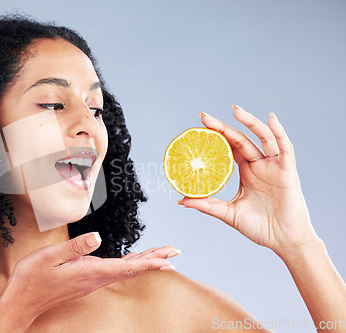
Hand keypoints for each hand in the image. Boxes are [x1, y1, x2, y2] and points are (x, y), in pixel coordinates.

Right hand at [4, 232, 175, 315]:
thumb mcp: (49, 257)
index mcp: (88, 271)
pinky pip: (113, 271)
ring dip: (144, 261)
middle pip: (131, 269)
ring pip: (124, 270)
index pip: (126, 267)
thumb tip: (97, 236)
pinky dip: (128, 264)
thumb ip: (75, 247)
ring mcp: (90, 281)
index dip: (149, 262)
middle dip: (154, 260)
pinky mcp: (85, 280)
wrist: (22, 301)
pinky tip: (132, 259)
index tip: (168, 259)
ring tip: (160, 254)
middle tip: (174, 252)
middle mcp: (94, 278)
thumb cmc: (32, 278)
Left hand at [179, 105, 317, 255]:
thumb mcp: (228, 213)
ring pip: (262, 137)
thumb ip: (207, 205)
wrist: (284, 241)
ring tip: (234, 110)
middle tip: (203, 117)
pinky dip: (278, 132)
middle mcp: (259, 165)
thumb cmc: (260, 227)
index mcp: (246, 172)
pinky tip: (270, 118)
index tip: (198, 127)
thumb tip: (181, 200)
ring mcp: (273, 167)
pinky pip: (285, 148)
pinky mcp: (287, 172)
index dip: (215, 137)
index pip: (228, 148)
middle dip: (222, 127)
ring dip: (249, 122)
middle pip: (240, 139)